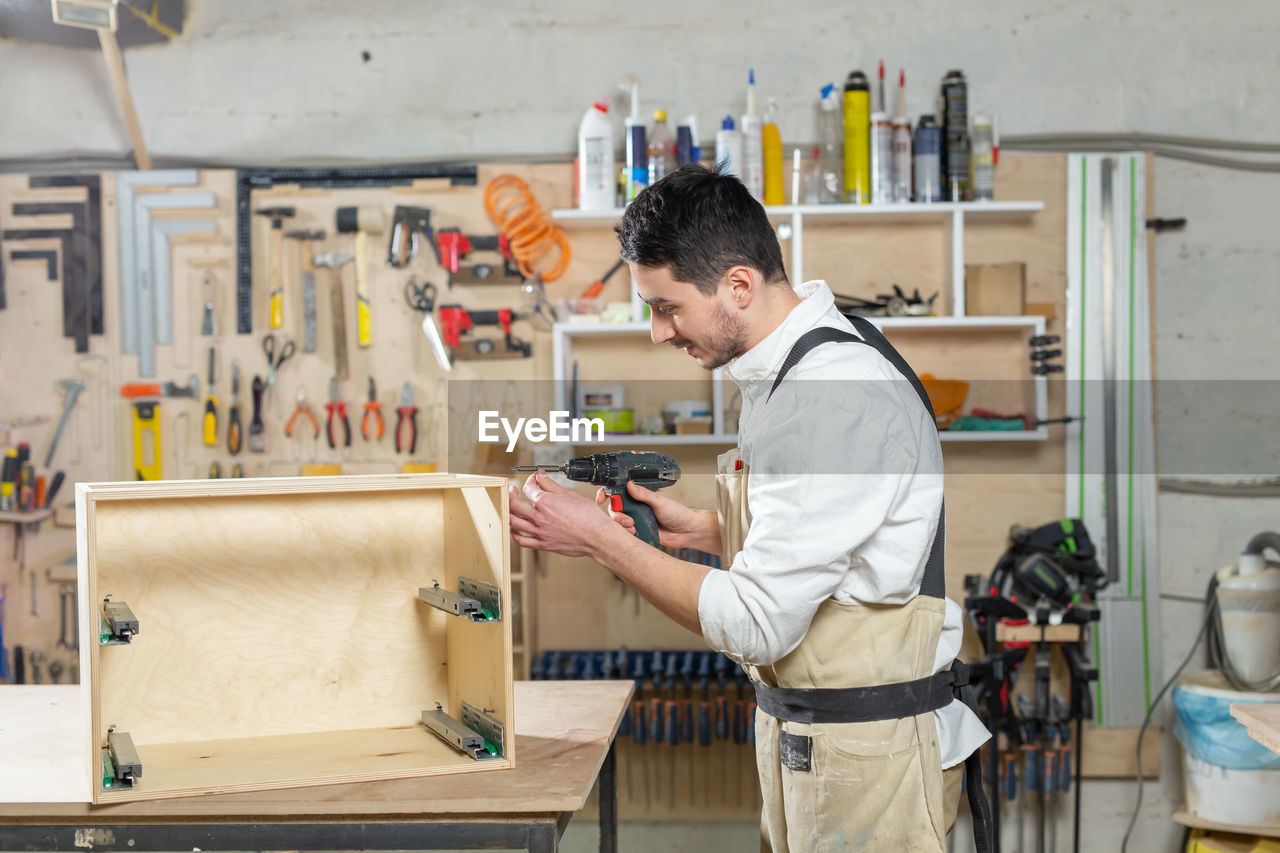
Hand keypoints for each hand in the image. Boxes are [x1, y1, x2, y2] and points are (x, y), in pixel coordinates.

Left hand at [510, 470, 616, 557]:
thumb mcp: (570, 494)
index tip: (535, 479)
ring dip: (508, 512)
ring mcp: (540, 532)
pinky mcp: (542, 544)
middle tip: (513, 490)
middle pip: (514, 504)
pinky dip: (514, 534)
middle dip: (511, 493)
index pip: (529, 488)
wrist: (596, 537)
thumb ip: (551, 485)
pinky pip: (521, 540)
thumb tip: (541, 476)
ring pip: (513, 522)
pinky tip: (514, 528)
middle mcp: (539, 517)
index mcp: (545, 502)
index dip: (531, 480)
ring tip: (509, 507)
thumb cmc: (589, 518)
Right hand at [596, 480, 715, 551]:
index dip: (607, 493)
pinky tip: (634, 533)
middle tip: (627, 519)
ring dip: (621, 524)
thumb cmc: (678, 514)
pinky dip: (626, 534)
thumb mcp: (660, 501)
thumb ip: (644, 494)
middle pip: (614, 507)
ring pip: (618, 521)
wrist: (687, 532)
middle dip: (616, 513)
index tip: (602, 499)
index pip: (619, 491)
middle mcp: (636, 506)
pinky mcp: (639, 531)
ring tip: (633, 527)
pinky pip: (625, 533)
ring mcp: (637, 519)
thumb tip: (630, 484)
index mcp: (640, 495)